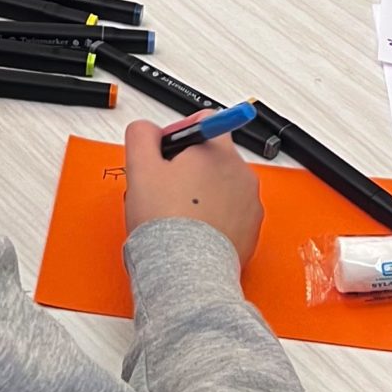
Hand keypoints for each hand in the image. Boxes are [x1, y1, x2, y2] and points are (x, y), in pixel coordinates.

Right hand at [122, 117, 263, 270]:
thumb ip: (142, 135)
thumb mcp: (140, 168)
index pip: (204, 122)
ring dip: (202, 193)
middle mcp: (240, 172)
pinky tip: (193, 230)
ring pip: (222, 186)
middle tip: (164, 188)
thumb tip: (147, 129)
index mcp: (217, 150)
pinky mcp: (251, 229)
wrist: (186, 270)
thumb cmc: (167, 223)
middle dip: (189, 167)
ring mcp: (249, 202)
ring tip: (178, 213)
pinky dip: (215, 218)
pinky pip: (232, 214)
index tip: (166, 152)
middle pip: (212, 156)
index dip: (179, 134)